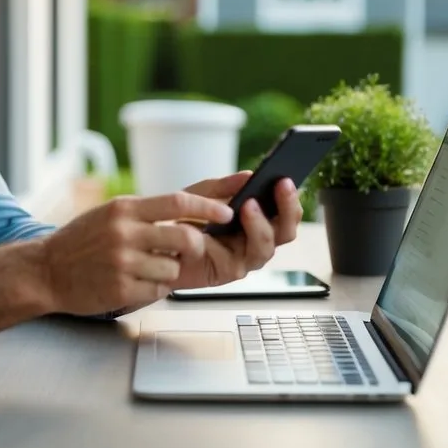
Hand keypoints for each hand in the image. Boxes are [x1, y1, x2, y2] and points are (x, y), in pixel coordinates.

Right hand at [39, 191, 233, 315]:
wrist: (45, 270)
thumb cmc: (82, 240)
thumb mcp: (112, 214)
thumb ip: (147, 212)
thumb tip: (191, 208)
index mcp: (125, 209)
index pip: (179, 201)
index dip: (209, 206)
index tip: (228, 211)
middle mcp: (125, 232)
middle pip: (186, 237)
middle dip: (196, 246)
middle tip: (191, 250)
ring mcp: (123, 262)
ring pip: (174, 268)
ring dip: (168, 271)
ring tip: (145, 268)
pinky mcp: (120, 289)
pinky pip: (158, 290)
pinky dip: (153, 289)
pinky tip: (133, 282)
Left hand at [170, 171, 303, 291]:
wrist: (157, 245)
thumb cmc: (182, 220)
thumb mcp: (200, 195)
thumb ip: (223, 187)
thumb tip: (249, 175)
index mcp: (256, 221)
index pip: (284, 212)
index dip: (290, 198)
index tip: (286, 178)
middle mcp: (256, 241)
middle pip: (285, 231)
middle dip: (287, 209)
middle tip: (281, 185)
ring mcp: (244, 259)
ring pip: (266, 248)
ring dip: (261, 225)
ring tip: (250, 204)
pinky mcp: (228, 273)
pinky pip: (239, 261)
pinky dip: (230, 243)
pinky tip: (225, 225)